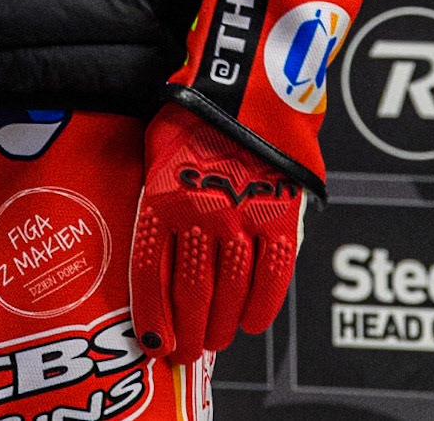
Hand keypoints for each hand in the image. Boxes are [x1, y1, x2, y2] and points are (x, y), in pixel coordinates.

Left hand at [130, 103, 304, 363]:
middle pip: (192, 293)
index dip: (152, 315)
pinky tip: (250, 322)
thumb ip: (154, 199)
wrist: (245, 81)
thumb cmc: (193, 109)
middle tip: (185, 352)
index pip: (152, 275)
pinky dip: (261, 305)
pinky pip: (273, 275)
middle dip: (186, 331)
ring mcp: (244, 219)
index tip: (152, 342)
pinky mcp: (281, 216)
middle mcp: (201, 215)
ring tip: (213, 340)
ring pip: (230, 292)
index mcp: (162, 198)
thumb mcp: (154, 150)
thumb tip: (152, 242)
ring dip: (220, 325)